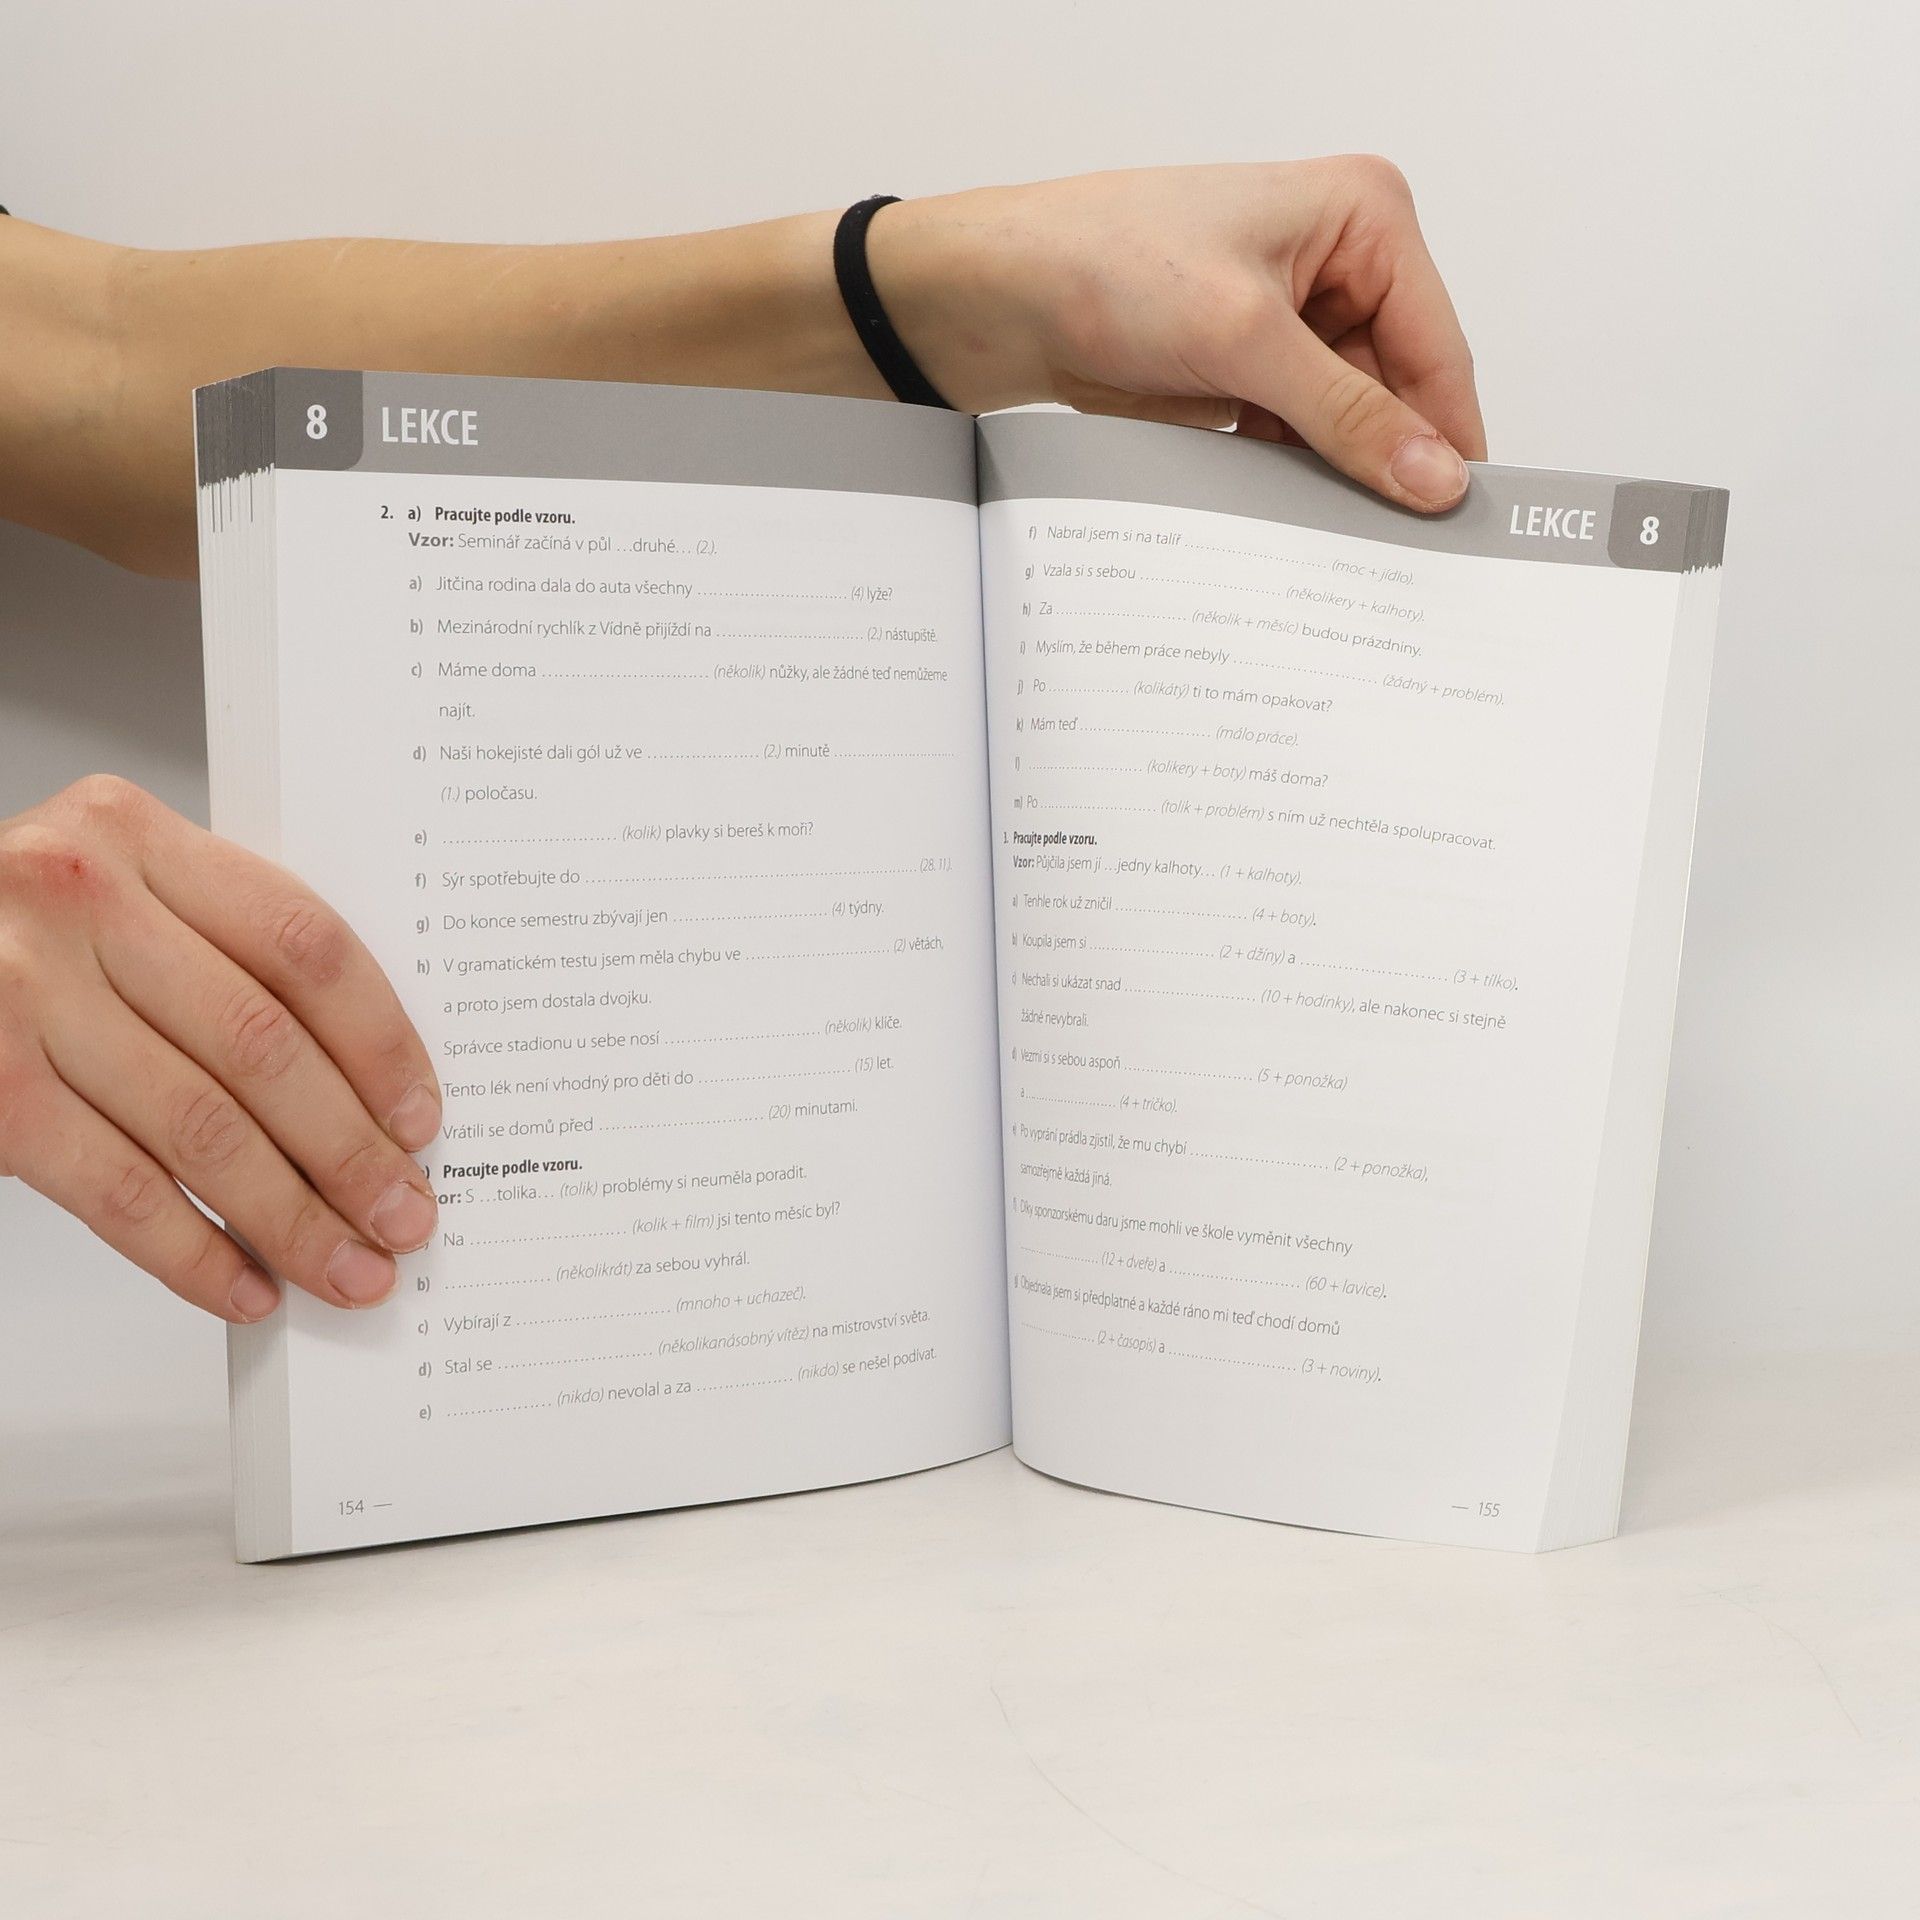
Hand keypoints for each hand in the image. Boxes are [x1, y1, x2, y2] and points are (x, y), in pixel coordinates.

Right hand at [0, 777, 439, 1321]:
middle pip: (262, 1045)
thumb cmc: (14, 936)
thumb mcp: (112, 899)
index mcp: (134, 833)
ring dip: (289, 1217)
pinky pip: (116, 1187)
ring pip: (200, 1127)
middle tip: (404, 1216)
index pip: (302, 944)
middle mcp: (76, 896)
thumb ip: (218, 952)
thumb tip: (363, 1089)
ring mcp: (21, 991)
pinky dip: (191, 1252)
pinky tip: (245, 1285)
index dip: (379, 1044)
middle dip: (349, 1152)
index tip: (421, 1120)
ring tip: (348, 1269)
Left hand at [876, 158, 1485, 511]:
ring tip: (1336, 544)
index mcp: (1363, 217)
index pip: (1436, 346)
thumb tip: (1432, 475)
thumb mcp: (1243, 339)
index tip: (1458, 522)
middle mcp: (1337, 264)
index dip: (1448, 436)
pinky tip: (1285, 523)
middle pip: (1396, 391)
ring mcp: (1290, 323)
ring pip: (1345, 424)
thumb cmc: (1105, 264)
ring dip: (1332, 478)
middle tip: (1393, 552)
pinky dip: (1289, 480)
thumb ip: (1346, 414)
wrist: (998, 299)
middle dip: (1386, 464)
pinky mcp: (1246, 371)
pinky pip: (1294, 439)